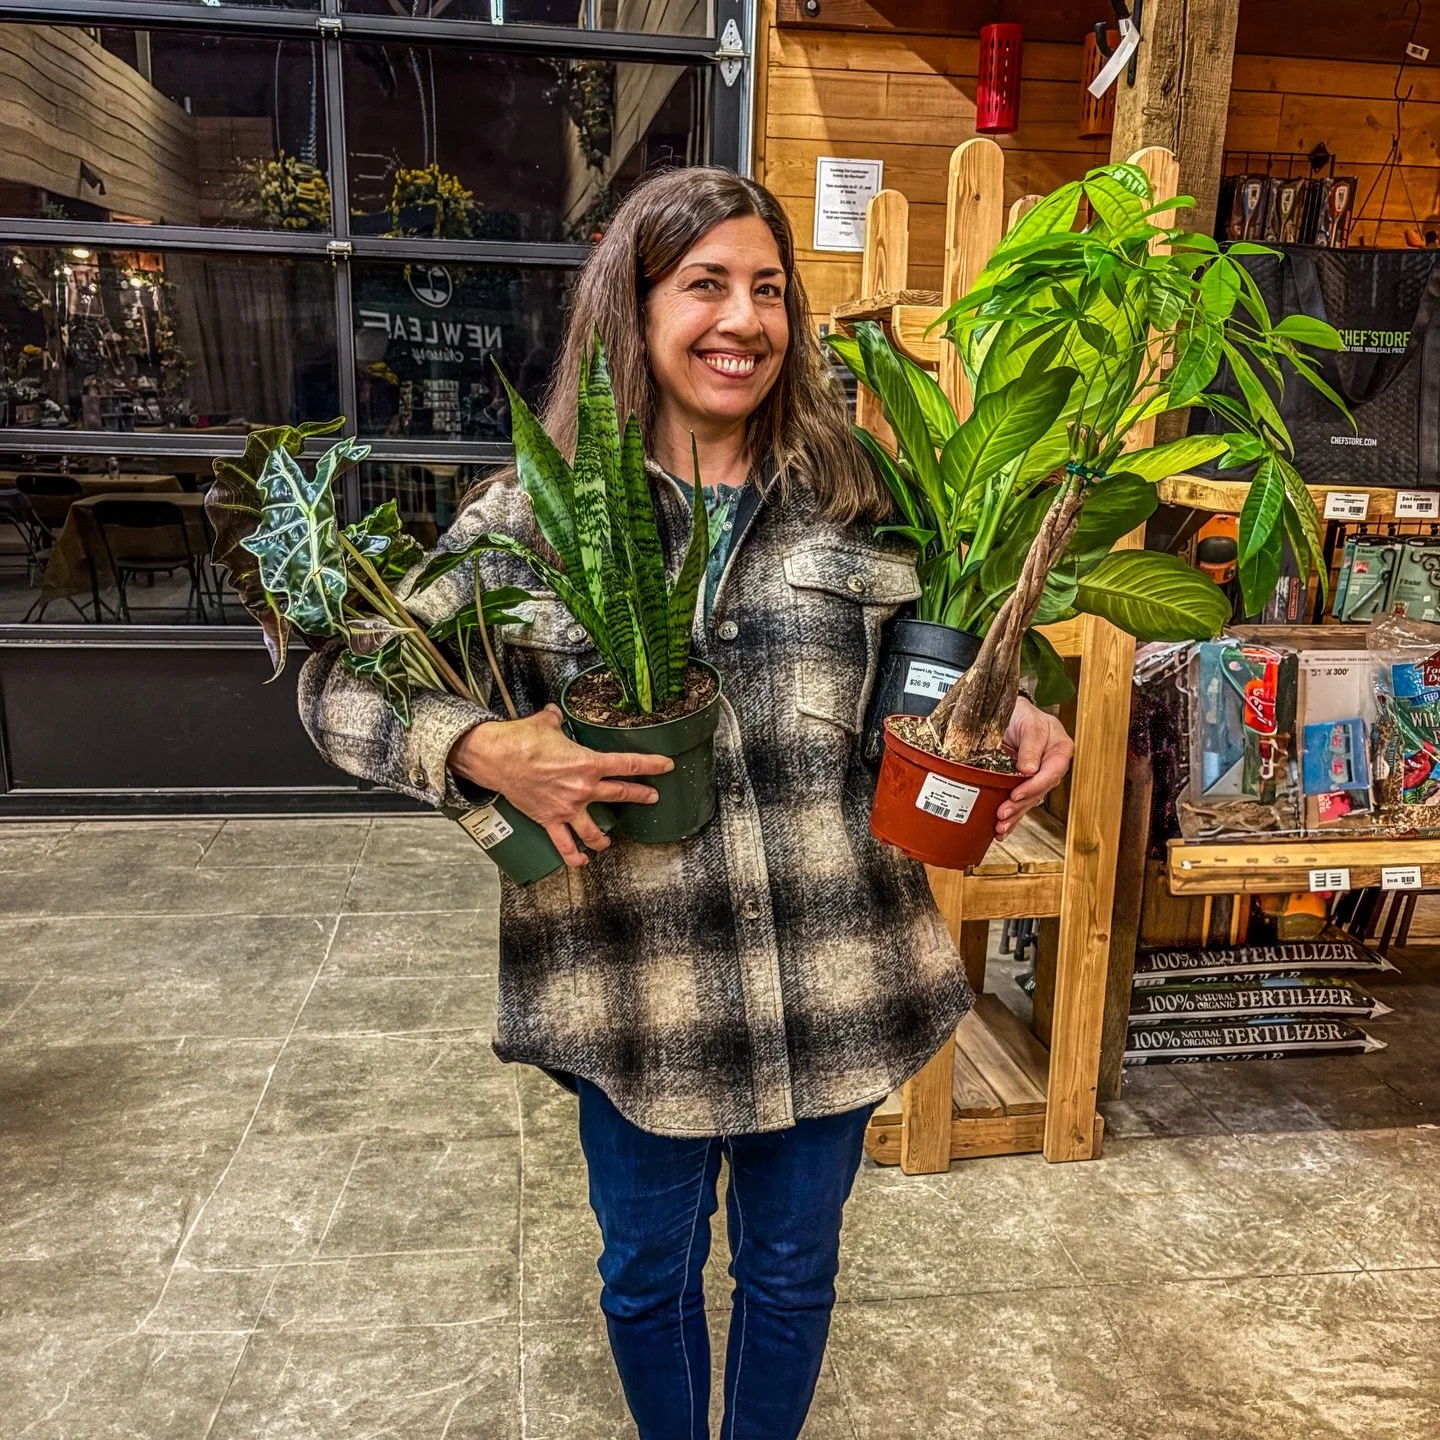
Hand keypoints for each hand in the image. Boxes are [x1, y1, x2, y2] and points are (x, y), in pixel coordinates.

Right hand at [448, 705, 672, 866]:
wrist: (498, 758)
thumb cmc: (522, 739)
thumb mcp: (546, 724)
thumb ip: (556, 720)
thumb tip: (554, 714)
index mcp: (588, 763)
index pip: (628, 765)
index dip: (651, 765)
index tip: (666, 766)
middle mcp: (582, 788)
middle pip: (621, 794)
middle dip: (641, 795)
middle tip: (652, 797)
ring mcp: (567, 807)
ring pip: (594, 830)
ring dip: (604, 838)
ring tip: (609, 841)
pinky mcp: (549, 820)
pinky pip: (564, 844)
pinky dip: (574, 856)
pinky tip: (582, 861)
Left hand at [996, 696, 1073, 839]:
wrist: (1006, 712)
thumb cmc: (1021, 713)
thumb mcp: (1029, 722)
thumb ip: (1031, 744)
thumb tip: (1030, 769)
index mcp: (1060, 750)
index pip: (1052, 772)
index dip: (1035, 785)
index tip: (1017, 793)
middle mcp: (1050, 766)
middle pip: (1039, 791)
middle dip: (1021, 805)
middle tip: (1003, 814)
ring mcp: (1036, 777)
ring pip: (1029, 801)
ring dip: (1015, 815)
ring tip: (1000, 827)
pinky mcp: (1022, 783)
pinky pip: (1020, 802)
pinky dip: (1011, 817)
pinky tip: (1002, 830)